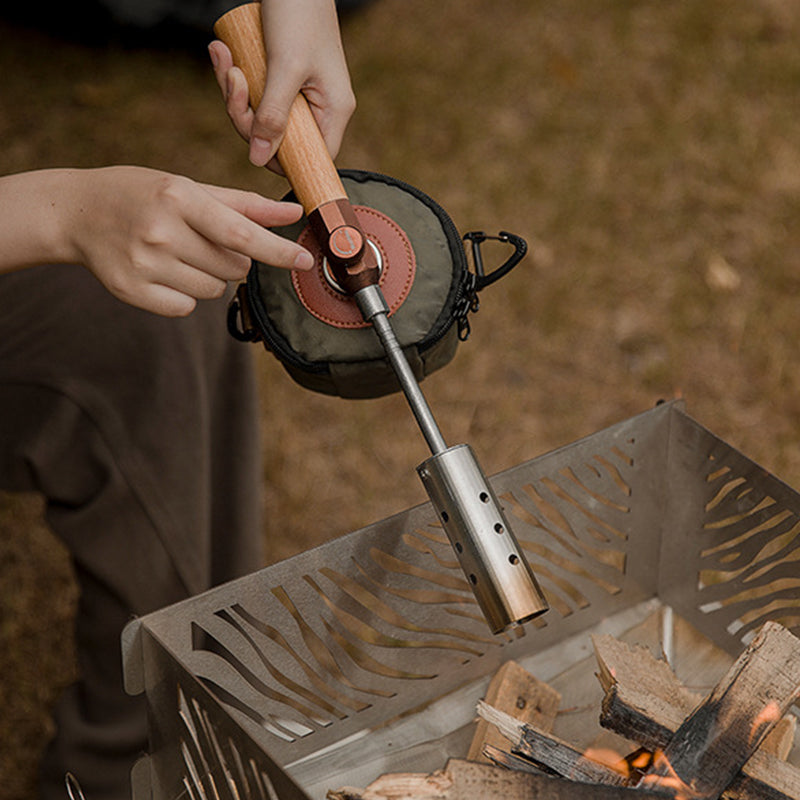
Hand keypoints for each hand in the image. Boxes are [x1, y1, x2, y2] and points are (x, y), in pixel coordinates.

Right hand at [0, 167, 312, 316]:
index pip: (240, 234)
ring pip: (214, 290)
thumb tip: (293, 211)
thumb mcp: (189, 188)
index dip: (277, 251)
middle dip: (231, 258)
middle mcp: (161, 231)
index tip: (305, 261)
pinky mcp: (132, 291)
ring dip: (208, 276)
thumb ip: (244, 204)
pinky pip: (187, 307)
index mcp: (178, 197)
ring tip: (177, 253)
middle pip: (234, 267)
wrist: (77, 212)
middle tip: (200, 240)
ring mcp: (144, 264)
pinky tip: (162, 271)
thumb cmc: (143, 194)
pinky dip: (184, 294)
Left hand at [208, 0, 355, 169]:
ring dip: (234, 92)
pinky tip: (221, 52)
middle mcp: (319, 108)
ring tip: (223, 57)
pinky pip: (253, 96)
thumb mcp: (285, 68)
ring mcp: (298, 94)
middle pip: (278, 140)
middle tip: (234, 81)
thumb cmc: (299, 14)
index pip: (314, 158)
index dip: (283, 162)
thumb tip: (259, 159)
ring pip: (260, 117)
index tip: (254, 148)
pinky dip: (234, 77)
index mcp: (333, 110)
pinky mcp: (280, 80)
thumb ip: (273, 116)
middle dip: (245, 116)